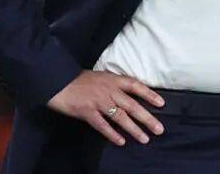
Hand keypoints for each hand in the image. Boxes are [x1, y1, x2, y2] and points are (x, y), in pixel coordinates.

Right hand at [47, 70, 165, 145]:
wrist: (58, 80)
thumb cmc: (79, 79)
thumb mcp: (101, 76)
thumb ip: (114, 85)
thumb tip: (129, 95)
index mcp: (113, 80)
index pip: (136, 86)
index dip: (149, 94)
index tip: (162, 103)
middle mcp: (108, 90)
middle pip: (132, 105)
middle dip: (147, 118)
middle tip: (159, 129)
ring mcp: (98, 102)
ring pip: (120, 117)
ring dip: (134, 129)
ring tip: (144, 138)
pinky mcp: (87, 112)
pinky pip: (102, 125)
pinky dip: (112, 134)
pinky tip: (121, 141)